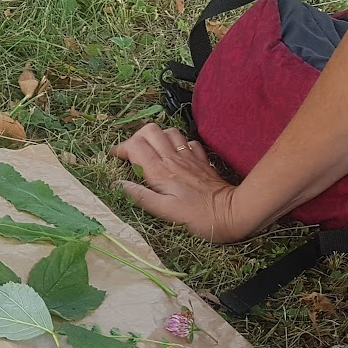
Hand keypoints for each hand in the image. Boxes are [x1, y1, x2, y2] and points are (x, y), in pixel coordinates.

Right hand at [109, 124, 246, 242]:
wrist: (232, 212)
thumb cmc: (198, 217)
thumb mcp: (165, 212)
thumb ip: (141, 196)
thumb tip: (119, 184)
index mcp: (161, 172)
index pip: (135, 147)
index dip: (120, 149)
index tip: (114, 158)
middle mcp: (173, 159)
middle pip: (150, 131)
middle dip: (136, 137)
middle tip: (132, 153)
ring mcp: (189, 157)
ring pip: (168, 131)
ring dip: (157, 137)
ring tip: (152, 151)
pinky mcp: (202, 160)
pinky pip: (187, 141)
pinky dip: (177, 144)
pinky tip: (176, 155)